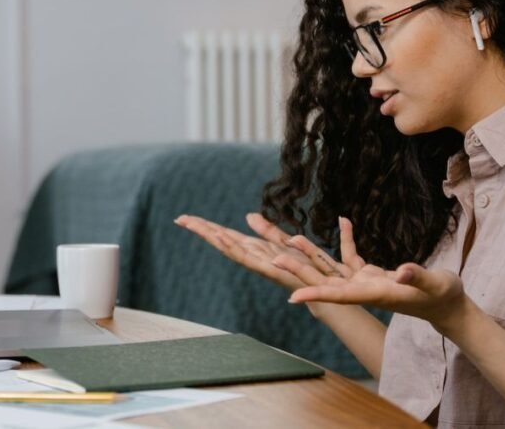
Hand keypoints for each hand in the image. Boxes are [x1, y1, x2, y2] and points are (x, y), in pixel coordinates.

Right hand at [174, 212, 345, 292]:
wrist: (325, 288)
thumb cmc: (308, 266)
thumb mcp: (286, 242)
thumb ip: (267, 230)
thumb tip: (248, 215)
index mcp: (256, 248)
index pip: (226, 235)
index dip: (206, 226)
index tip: (186, 217)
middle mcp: (253, 256)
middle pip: (222, 240)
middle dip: (202, 230)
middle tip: (179, 218)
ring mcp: (258, 264)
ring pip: (229, 248)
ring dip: (212, 237)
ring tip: (193, 224)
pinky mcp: (269, 270)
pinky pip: (247, 257)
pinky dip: (232, 247)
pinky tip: (220, 237)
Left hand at [276, 217, 467, 331]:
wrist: (447, 305)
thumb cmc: (443, 296)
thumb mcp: (435, 284)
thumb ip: (417, 277)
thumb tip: (402, 271)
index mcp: (376, 294)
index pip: (340, 295)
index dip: (316, 293)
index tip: (292, 295)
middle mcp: (365, 290)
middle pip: (327, 281)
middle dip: (301, 271)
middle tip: (274, 260)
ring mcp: (367, 283)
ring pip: (333, 269)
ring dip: (313, 255)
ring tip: (292, 238)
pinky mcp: (373, 275)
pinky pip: (353, 257)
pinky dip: (347, 240)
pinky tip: (344, 221)